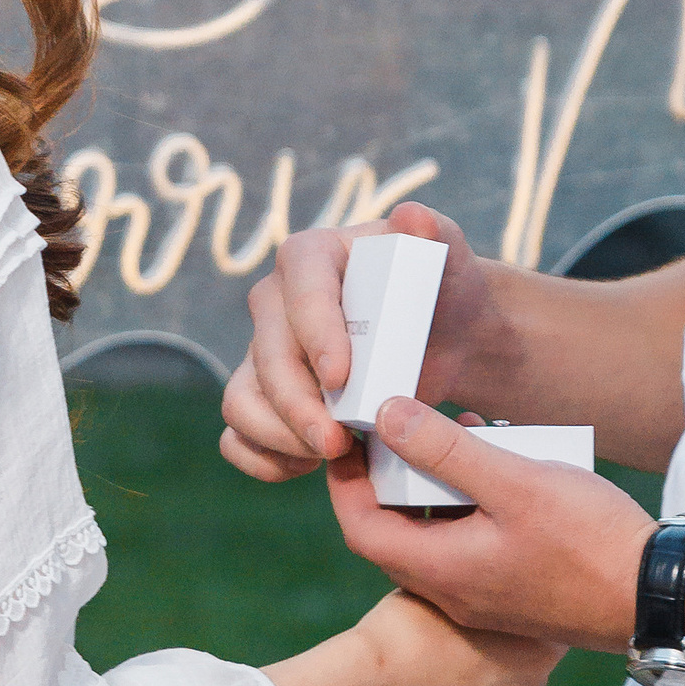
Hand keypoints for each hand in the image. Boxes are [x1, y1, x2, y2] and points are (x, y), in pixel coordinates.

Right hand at [220, 202, 501, 483]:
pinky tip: (306, 469)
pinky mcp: (262, 398)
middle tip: (338, 443)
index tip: (341, 378)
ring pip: (241, 400)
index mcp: (310, 257)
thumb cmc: (439, 289)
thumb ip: (434, 232)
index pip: (300, 292)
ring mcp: (262, 353)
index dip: (314, 335)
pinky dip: (261, 460)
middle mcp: (275, 302)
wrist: (440, 335)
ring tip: (332, 456)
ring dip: (279, 437)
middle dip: (297, 405)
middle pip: (266, 357)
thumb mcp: (447, 256)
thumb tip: (411, 216)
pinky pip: (236, 436)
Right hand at [269, 587, 562, 685]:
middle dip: (498, 661)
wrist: (359, 683)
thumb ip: (485, 598)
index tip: (491, 611)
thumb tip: (492, 586)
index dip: (517, 619)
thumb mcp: (453, 591)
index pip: (547, 631)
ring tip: (430, 675)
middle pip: (523, 674)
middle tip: (452, 644)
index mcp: (539, 653)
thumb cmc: (403, 625)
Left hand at [326, 400, 651, 651]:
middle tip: (404, 423)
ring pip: (440, 533)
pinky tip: (506, 464)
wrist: (661, 596)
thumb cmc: (592, 542)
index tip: (347, 436)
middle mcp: (455, 591)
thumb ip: (447, 450)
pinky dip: (474, 503)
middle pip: (396, 531)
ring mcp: (487, 595)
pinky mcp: (517, 589)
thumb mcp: (517, 482)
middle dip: (395, 474)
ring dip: (441, 484)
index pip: (361, 527)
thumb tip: (387, 415)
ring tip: (465, 430)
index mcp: (443, 570)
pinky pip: (474, 542)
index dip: (345, 481)